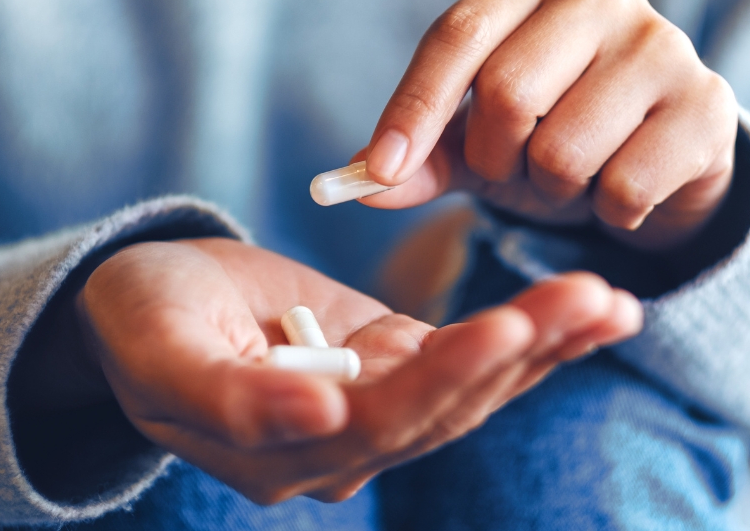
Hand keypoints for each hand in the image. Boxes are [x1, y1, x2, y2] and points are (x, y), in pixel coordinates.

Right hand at [78, 238, 641, 502]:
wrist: (147, 300)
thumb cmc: (139, 321)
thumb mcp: (160, 352)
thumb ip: (230, 397)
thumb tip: (317, 416)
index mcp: (284, 452)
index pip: (379, 423)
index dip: (442, 382)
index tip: (500, 330)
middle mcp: (341, 444)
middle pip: (446, 406)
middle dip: (519, 351)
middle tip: (590, 297)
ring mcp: (372, 405)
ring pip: (471, 385)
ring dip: (542, 344)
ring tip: (610, 302)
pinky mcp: (390, 362)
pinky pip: (467, 355)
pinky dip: (529, 333)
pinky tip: (591, 311)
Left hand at [359, 0, 737, 249]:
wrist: (659, 156)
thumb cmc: (554, 132)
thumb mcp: (478, 140)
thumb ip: (418, 158)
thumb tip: (357, 187)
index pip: (457, 35)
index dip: (412, 108)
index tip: (380, 169)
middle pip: (506, 93)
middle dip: (495, 158)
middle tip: (516, 166)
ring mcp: (663, 43)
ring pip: (563, 150)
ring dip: (552, 189)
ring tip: (573, 173)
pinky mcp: (707, 105)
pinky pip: (624, 188)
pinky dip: (609, 211)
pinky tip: (623, 188)